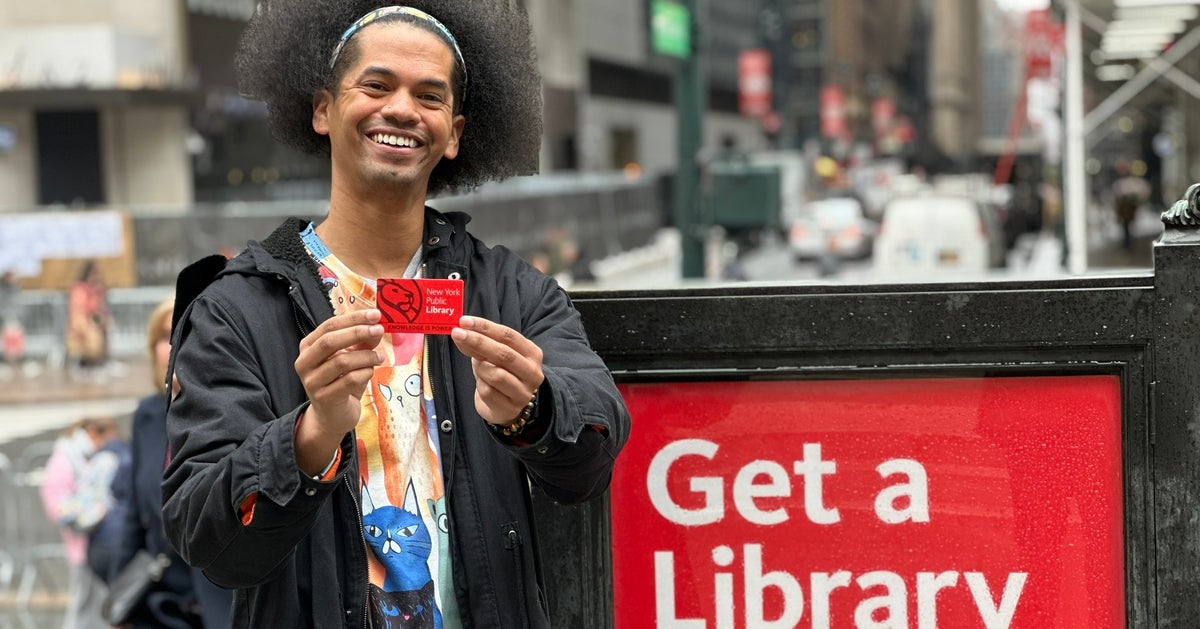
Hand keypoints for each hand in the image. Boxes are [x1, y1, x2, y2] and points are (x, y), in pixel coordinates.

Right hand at [293, 309, 383, 473]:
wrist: (332, 416)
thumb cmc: (341, 382)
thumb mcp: (352, 358)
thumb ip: (362, 342)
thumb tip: (376, 326)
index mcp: (308, 346)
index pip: (329, 325)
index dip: (353, 318)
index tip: (375, 314)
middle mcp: (304, 362)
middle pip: (330, 341)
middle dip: (357, 332)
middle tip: (379, 330)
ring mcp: (311, 381)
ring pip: (341, 361)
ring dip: (366, 357)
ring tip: (379, 358)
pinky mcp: (323, 398)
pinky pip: (348, 380)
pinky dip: (364, 374)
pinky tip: (370, 373)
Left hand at [451, 316, 543, 425]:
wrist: (506, 407)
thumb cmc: (501, 374)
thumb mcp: (493, 356)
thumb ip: (479, 344)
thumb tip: (460, 332)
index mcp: (532, 353)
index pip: (508, 335)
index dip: (485, 327)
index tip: (464, 321)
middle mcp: (532, 372)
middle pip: (504, 353)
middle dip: (478, 342)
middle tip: (457, 333)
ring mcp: (523, 392)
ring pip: (496, 375)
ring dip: (480, 369)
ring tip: (479, 368)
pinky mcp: (511, 408)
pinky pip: (488, 392)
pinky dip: (479, 385)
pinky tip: (482, 384)